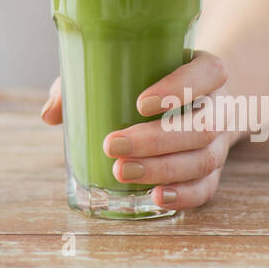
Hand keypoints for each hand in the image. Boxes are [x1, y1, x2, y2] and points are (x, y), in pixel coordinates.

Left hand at [39, 50, 230, 210]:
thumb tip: (50, 114)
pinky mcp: (213, 170)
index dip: (180, 88)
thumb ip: (84, 83)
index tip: (141, 102)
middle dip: (156, 140)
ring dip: (163, 170)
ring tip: (122, 172)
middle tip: (113, 145)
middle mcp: (218, 106)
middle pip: (202, 125)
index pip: (207, 73)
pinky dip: (184, 195)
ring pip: (203, 159)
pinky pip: (207, 186)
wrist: (193, 101)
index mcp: (204, 71)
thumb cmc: (149, 80)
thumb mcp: (121, 70)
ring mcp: (219, 141)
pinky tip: (156, 197)